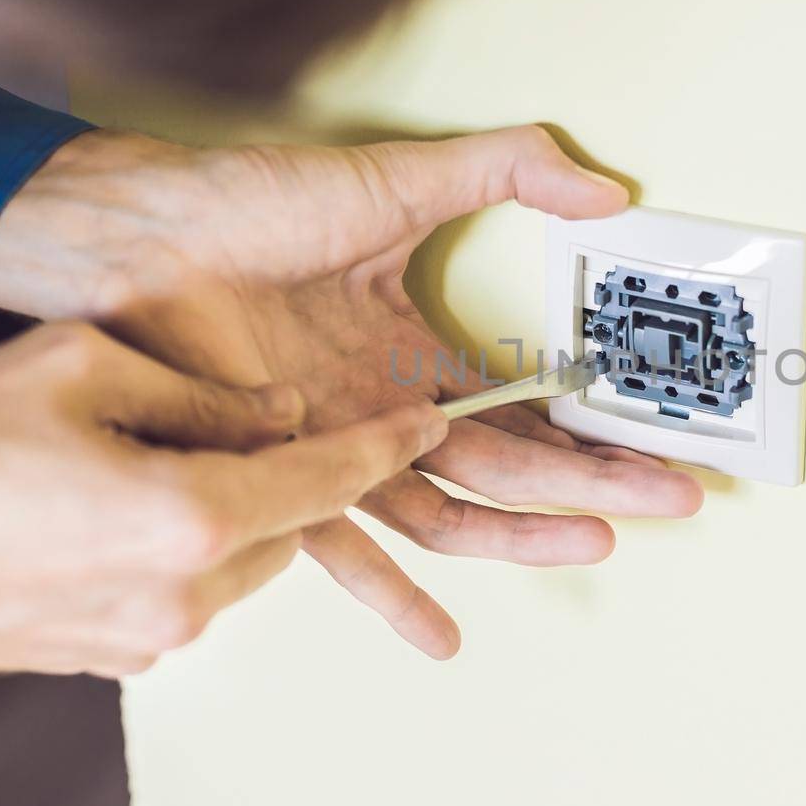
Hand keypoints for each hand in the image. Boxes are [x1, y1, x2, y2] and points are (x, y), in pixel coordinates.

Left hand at [0, 125, 704, 657]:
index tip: (660, 443)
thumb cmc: (250, 205)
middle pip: (509, 466)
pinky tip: (439, 634)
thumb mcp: (399, 179)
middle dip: (594, 485)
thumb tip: (607, 190)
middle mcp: (384, 413)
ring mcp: (335, 451)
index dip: (597, 428)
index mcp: (415, 354)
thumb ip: (506, 171)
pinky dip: (386, 592)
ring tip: (593, 542)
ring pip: (447, 510)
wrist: (136, 236)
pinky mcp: (278, 477)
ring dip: (521, 534)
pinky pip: (340, 544)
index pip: (527, 407)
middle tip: (669, 500)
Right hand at [0, 322, 445, 675]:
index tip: (428, 423)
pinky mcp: (112, 656)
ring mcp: (149, 637)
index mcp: (195, 519)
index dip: (385, 443)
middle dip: (292, 468)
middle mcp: (188, 595)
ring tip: (154, 452)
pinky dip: (185, 544)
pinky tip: (114, 502)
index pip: (329, 477)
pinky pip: (187, 589)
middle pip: (289, 520)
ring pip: (241, 556)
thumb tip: (280, 408)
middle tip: (257, 414)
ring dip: (233, 506)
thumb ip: (201, 390)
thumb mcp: (78, 369)